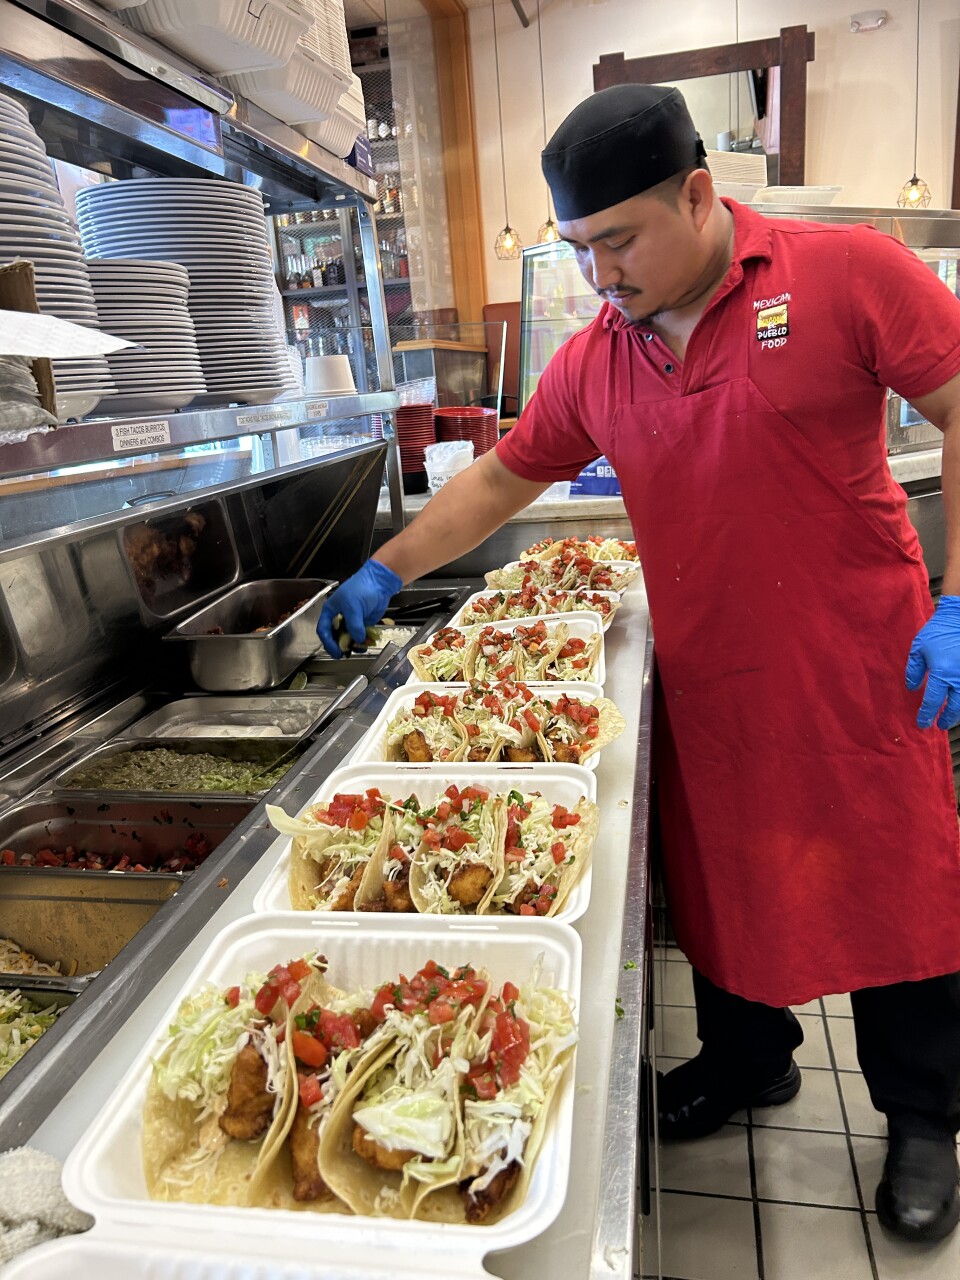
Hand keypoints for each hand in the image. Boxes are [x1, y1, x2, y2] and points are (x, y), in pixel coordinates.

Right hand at [317, 558, 402, 658]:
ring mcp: (352, 620)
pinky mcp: (363, 623)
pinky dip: (362, 641)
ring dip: (352, 645)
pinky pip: (360, 635)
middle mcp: (339, 617)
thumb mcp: (353, 607)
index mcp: (330, 611)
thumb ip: (353, 625)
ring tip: (357, 649)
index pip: (324, 630)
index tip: (335, 652)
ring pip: (348, 637)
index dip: (328, 642)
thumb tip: (357, 639)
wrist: (379, 583)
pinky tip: (365, 644)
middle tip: (344, 654)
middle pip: (335, 636)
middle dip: (339, 646)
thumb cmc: (361, 589)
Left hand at [905, 596, 959, 728]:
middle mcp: (959, 678)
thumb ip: (914, 671)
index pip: (933, 701)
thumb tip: (912, 689)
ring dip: (959, 710)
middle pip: (955, 706)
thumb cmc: (938, 631)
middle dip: (947, 717)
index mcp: (942, 673)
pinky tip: (959, 697)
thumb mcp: (918, 648)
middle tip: (941, 724)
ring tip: (951, 714)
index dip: (927, 714)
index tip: (923, 723)